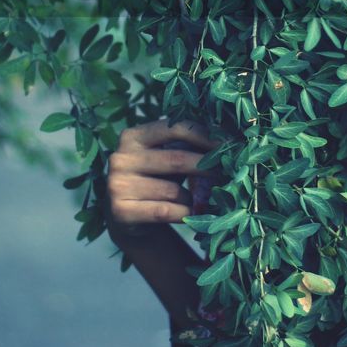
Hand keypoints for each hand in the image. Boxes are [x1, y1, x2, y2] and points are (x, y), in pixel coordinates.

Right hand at [106, 119, 219, 236]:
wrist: (127, 218)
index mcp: (133, 136)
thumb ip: (185, 145)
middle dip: (207, 168)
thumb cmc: (155, 180)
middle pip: (177, 159)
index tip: (228, 145)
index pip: (175, 128)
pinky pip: (166, 211)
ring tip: (197, 201)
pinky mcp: (121, 211)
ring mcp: (118, 185)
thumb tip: (226, 138)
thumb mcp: (164, 157)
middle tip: (228, 173)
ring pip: (173, 191)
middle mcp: (121, 158)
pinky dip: (184, 213)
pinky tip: (191, 213)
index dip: (205, 136)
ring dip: (192, 198)